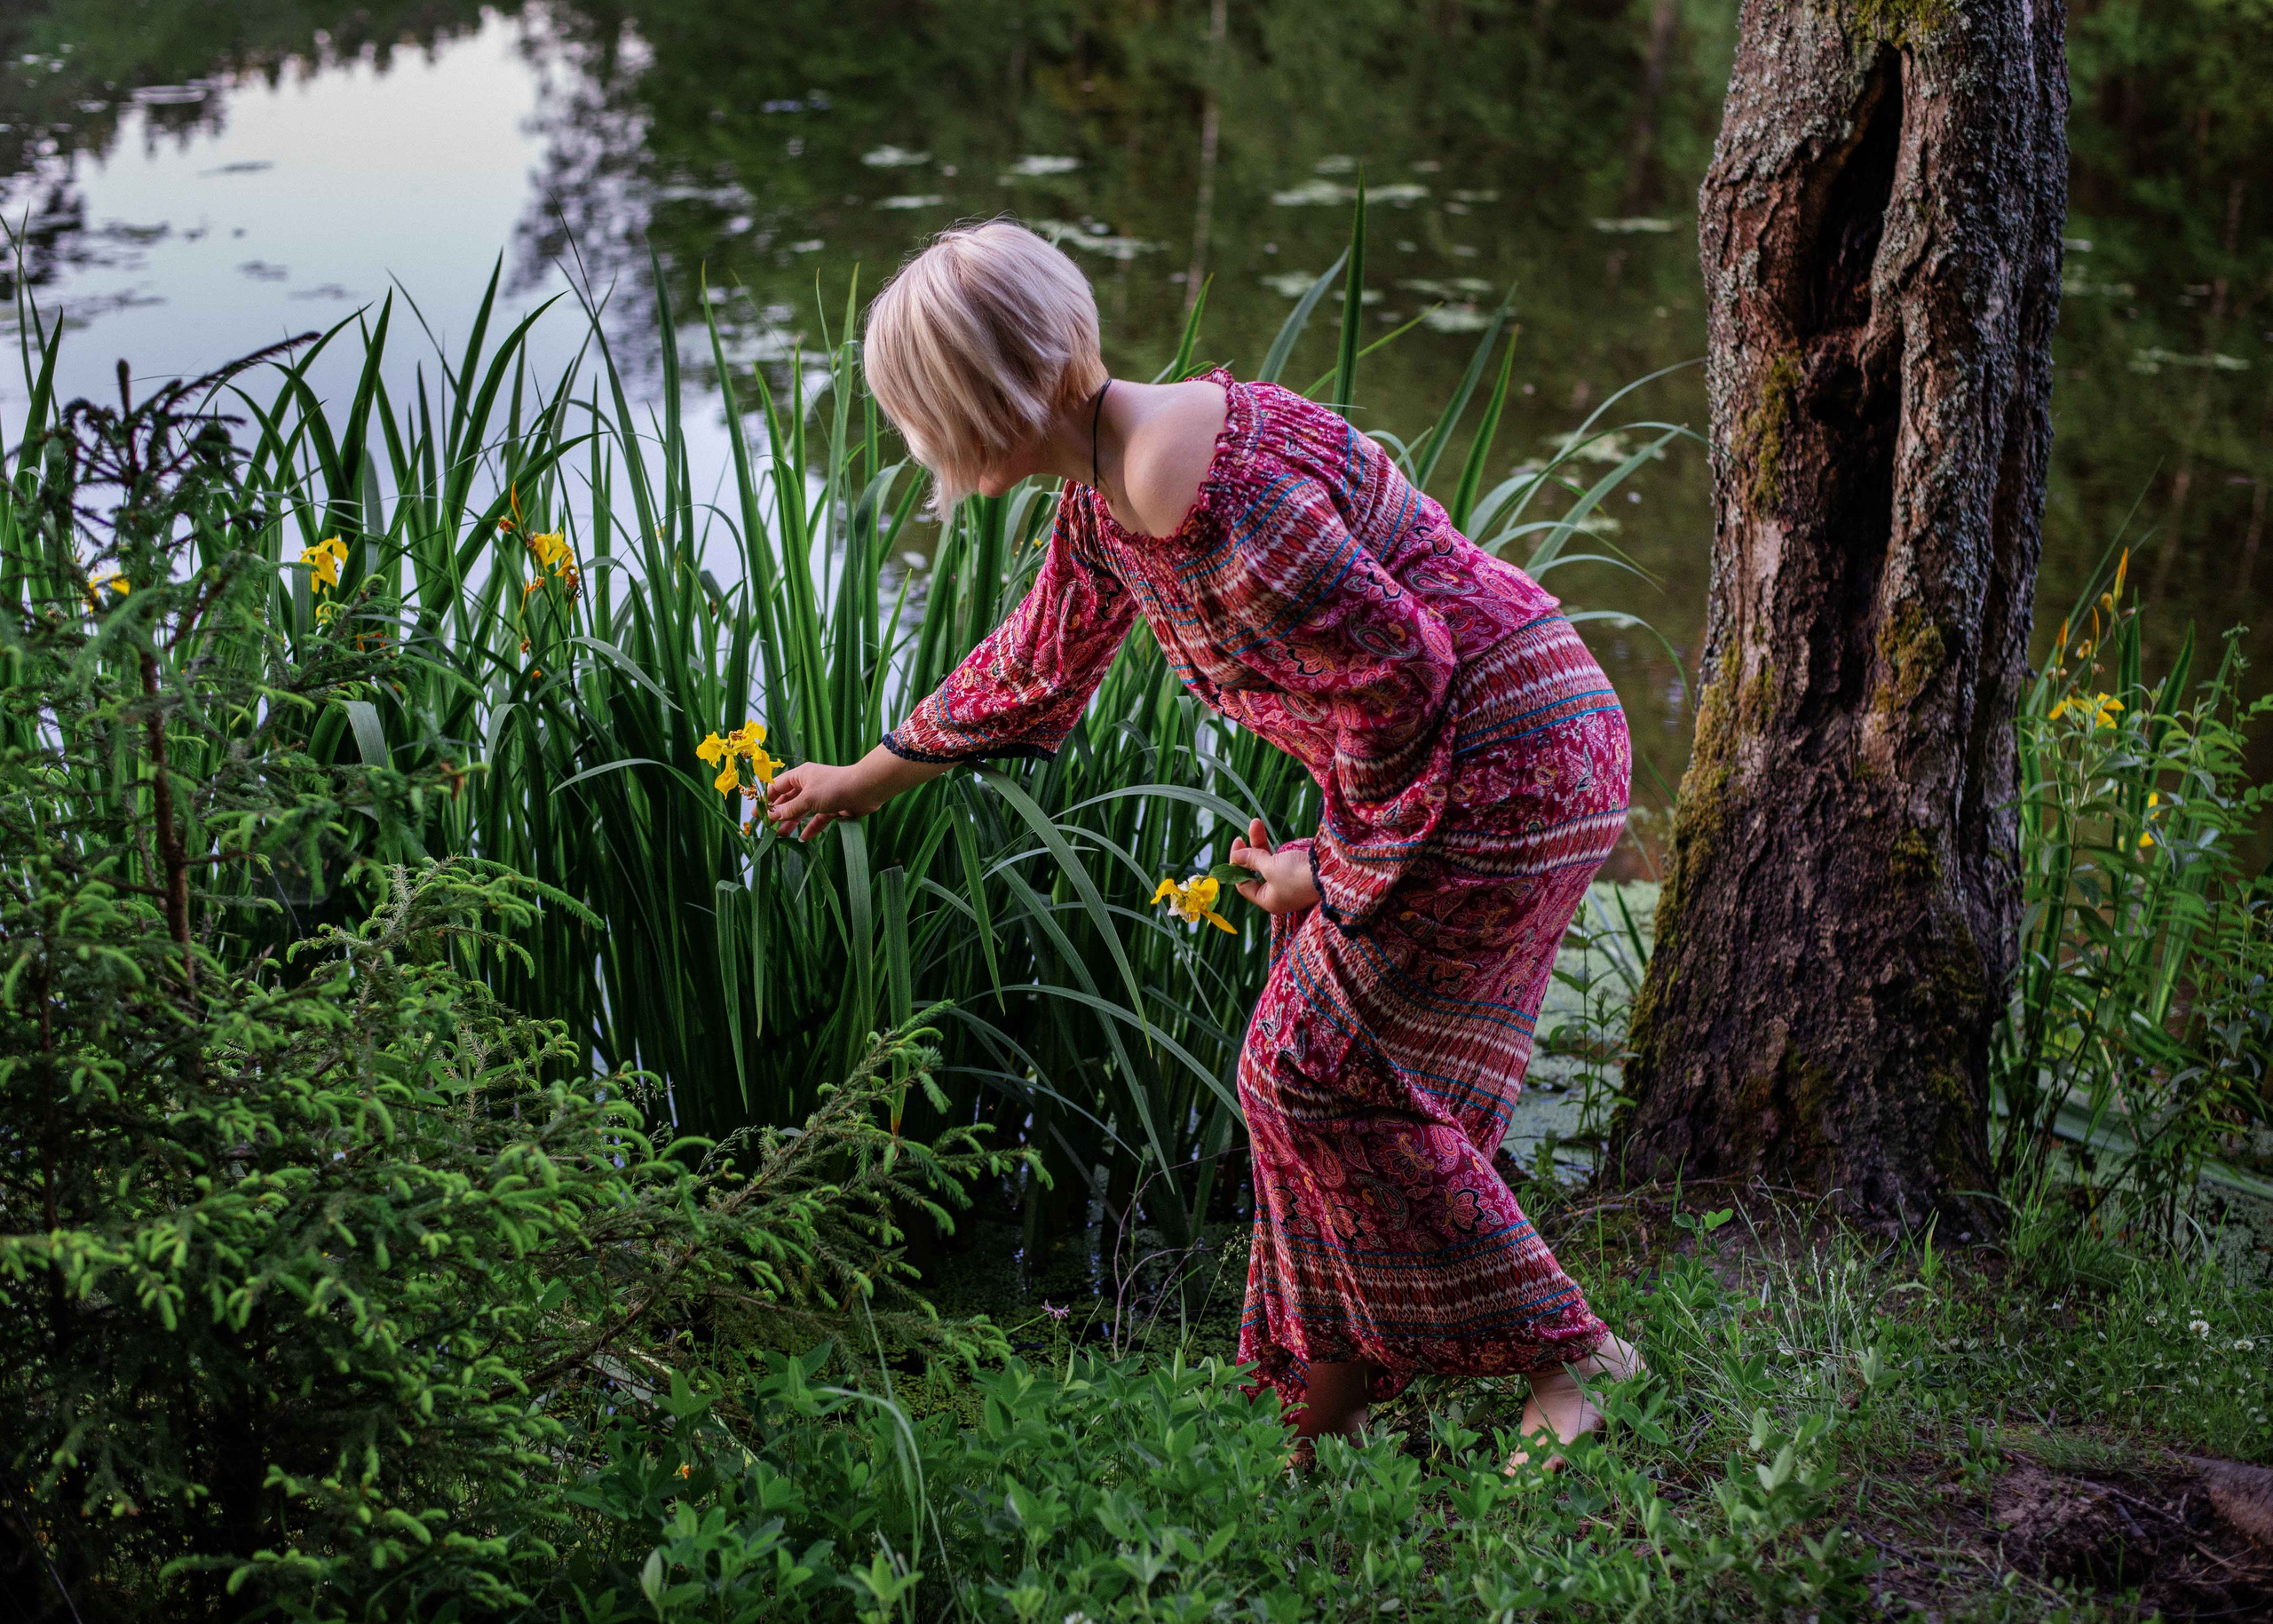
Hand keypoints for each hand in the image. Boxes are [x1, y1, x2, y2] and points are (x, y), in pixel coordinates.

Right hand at [763, 760, 878, 840]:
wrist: (865, 790)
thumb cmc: (834, 788)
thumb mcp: (807, 799)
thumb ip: (789, 809)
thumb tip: (771, 816)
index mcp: (801, 776)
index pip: (778, 786)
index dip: (767, 799)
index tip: (757, 814)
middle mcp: (810, 785)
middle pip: (789, 800)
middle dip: (778, 813)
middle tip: (767, 828)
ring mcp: (822, 797)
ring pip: (802, 811)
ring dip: (792, 823)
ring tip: (781, 836)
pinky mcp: (833, 808)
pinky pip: (818, 819)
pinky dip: (811, 828)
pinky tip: (804, 838)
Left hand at [1227, 817, 1320, 915]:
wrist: (1331, 872)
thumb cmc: (1296, 875)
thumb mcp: (1270, 867)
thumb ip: (1251, 860)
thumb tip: (1235, 857)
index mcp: (1267, 900)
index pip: (1244, 884)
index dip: (1237, 865)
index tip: (1237, 845)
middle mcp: (1278, 894)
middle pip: (1256, 871)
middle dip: (1250, 849)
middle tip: (1245, 831)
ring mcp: (1290, 884)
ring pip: (1268, 862)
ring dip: (1261, 843)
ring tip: (1256, 823)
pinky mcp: (1299, 872)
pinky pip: (1280, 860)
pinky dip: (1273, 848)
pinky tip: (1269, 835)